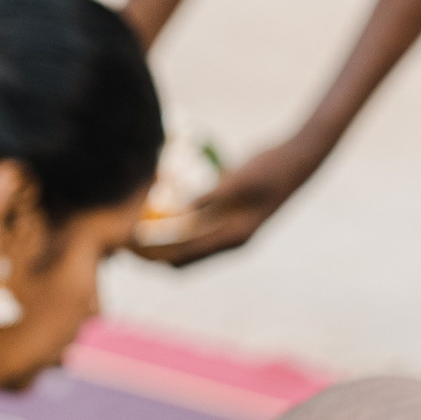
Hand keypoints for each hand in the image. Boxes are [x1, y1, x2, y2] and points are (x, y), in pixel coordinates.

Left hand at [133, 135, 323, 265]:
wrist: (295, 161)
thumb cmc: (271, 169)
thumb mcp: (241, 180)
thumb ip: (213, 194)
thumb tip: (183, 208)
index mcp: (234, 237)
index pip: (189, 257)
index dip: (159, 257)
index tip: (133, 250)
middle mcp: (229, 239)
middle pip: (184, 258)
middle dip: (155, 256)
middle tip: (125, 247)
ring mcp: (228, 227)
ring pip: (187, 245)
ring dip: (163, 243)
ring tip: (133, 234)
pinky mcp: (225, 213)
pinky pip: (195, 225)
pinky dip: (176, 224)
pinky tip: (156, 211)